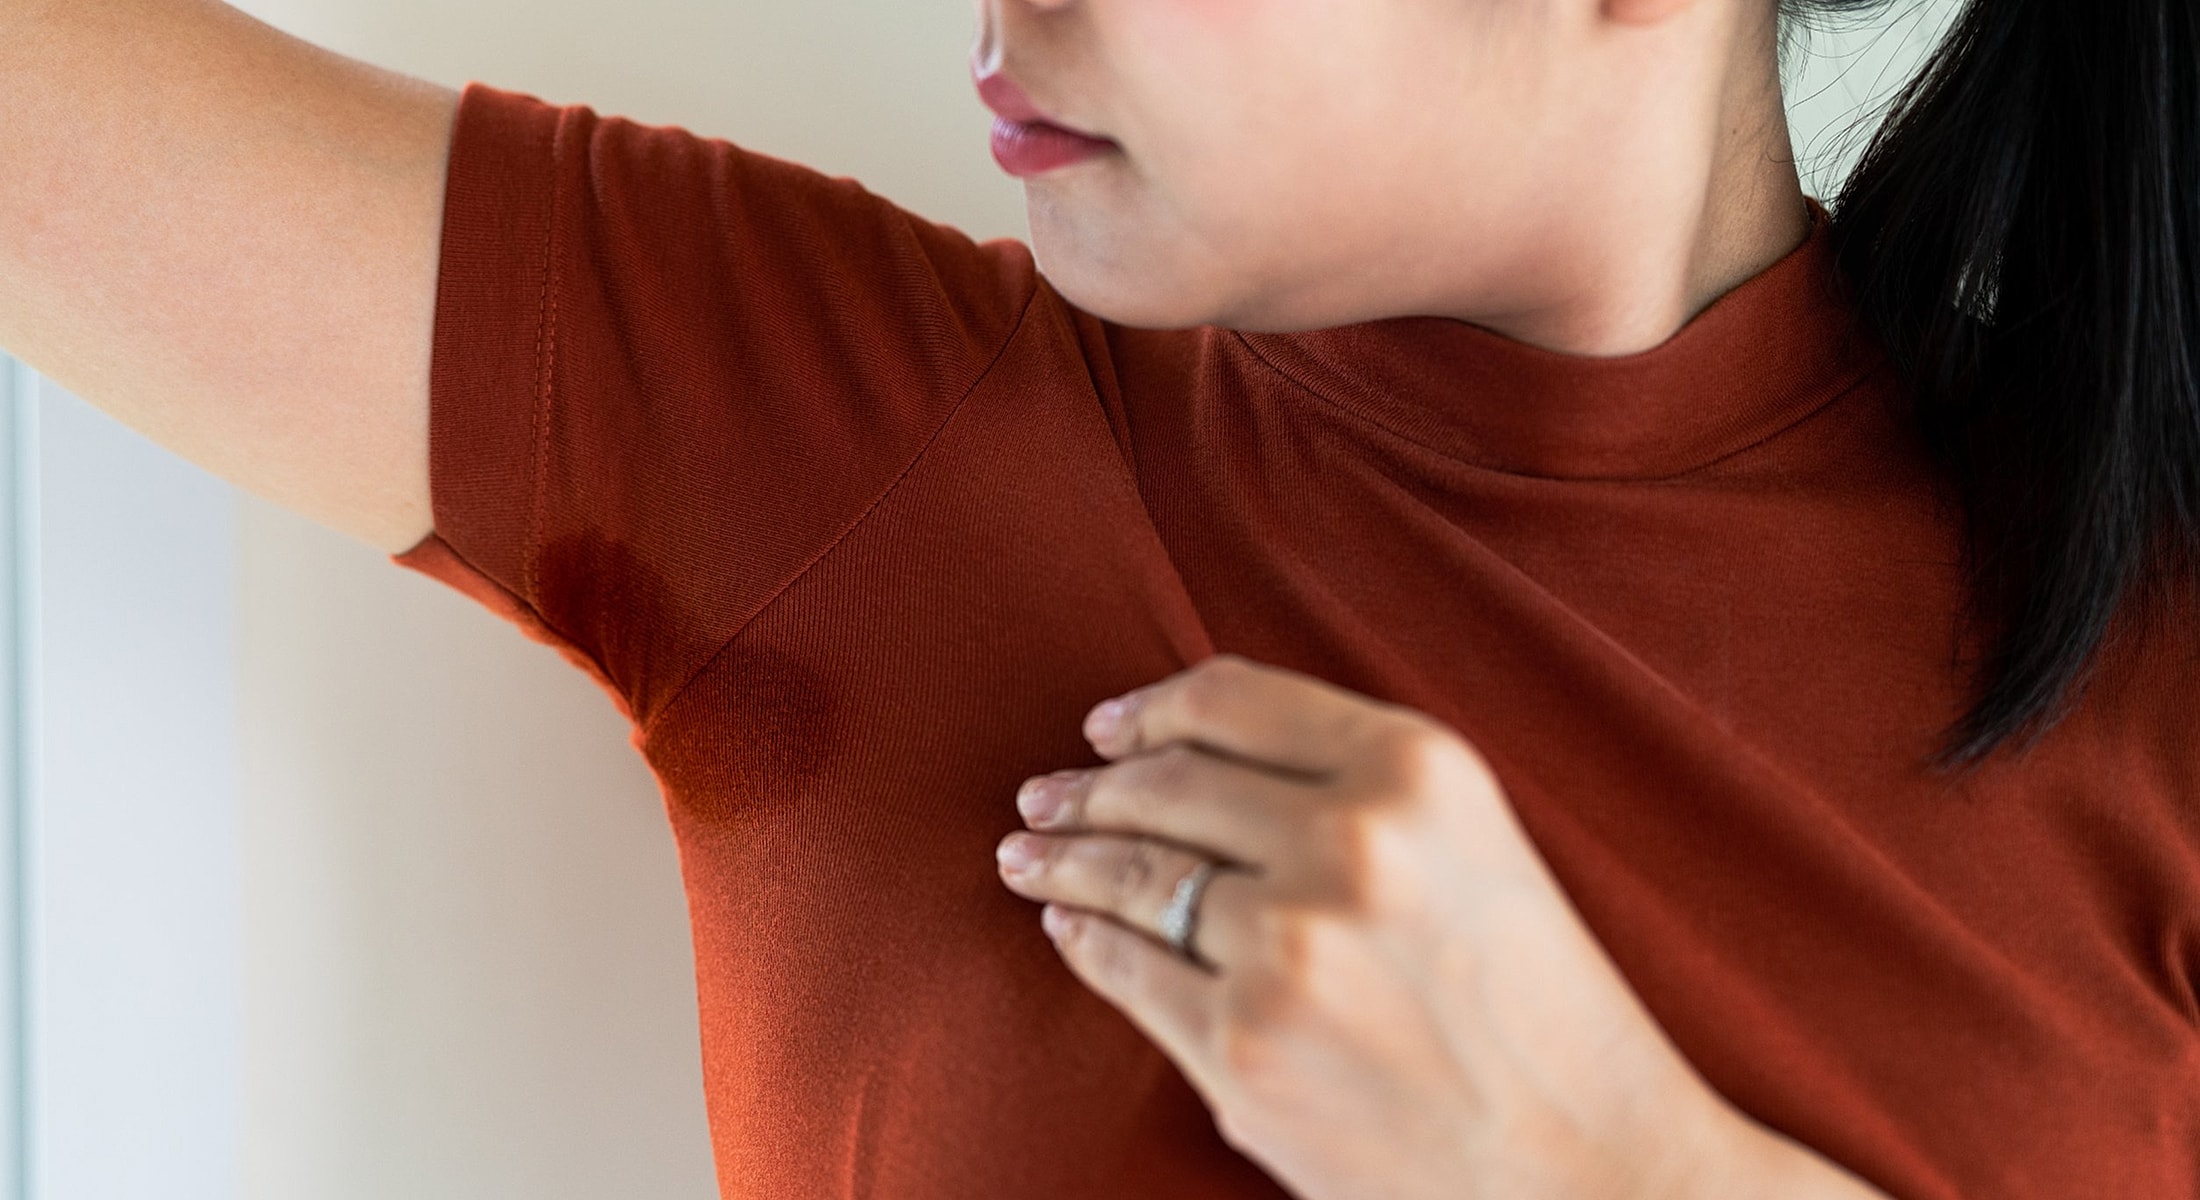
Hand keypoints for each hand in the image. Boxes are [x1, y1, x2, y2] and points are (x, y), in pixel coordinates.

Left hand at [997, 654, 1881, 1199]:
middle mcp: (1350, 841)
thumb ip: (1353, 783)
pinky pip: (1127, 968)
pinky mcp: (1241, 1045)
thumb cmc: (1538, 1008)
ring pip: (1133, 874)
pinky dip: (1084, 939)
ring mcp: (1288, 946)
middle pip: (1167, 783)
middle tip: (1046, 795)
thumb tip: (1185, 754)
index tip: (1110, 726)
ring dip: (1064, 860)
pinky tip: (1070, 927)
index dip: (1152, 708)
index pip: (1233, 699)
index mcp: (1419, 769)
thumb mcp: (1474, 845)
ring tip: (1029, 855)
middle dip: (1090, 786)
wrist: (1588, 1167)